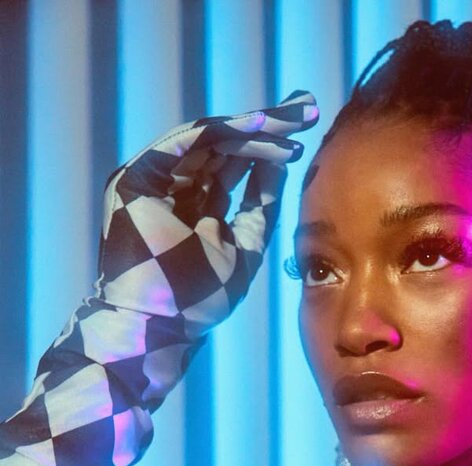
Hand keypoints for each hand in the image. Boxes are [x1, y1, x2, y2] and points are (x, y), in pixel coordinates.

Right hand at [95, 90, 318, 335]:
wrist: (161, 326)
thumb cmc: (201, 300)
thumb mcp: (246, 245)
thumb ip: (261, 206)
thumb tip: (282, 163)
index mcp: (194, 203)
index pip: (233, 164)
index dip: (270, 147)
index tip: (307, 134)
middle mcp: (173, 185)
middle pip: (224, 144)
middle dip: (269, 125)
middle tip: (308, 109)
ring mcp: (153, 178)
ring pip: (210, 138)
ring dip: (255, 127)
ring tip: (295, 121)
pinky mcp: (138, 175)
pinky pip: (189, 142)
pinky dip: (227, 132)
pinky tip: (265, 128)